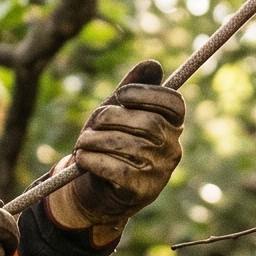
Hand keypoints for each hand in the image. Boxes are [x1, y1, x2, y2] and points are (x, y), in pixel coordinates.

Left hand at [50, 59, 184, 242]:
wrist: (95, 190)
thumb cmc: (108, 145)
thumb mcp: (117, 114)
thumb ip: (133, 90)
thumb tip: (152, 64)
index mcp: (172, 126)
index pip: (173, 103)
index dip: (146, 94)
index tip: (121, 95)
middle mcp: (172, 149)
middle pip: (148, 123)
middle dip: (112, 118)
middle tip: (93, 123)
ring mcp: (160, 172)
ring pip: (130, 147)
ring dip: (97, 141)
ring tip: (82, 143)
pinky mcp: (142, 191)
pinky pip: (118, 170)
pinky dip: (94, 161)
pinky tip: (83, 159)